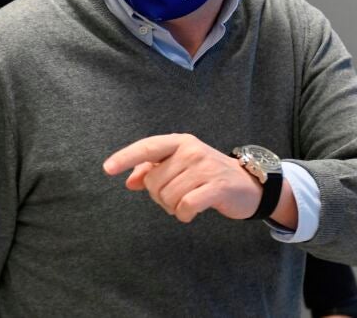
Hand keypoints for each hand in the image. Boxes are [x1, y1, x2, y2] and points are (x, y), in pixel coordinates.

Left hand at [103, 133, 262, 222]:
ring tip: (187, 202)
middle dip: (160, 196)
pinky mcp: (216, 186)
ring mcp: (205, 167)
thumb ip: (154, 169)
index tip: (107, 168)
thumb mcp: (181, 166)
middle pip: (154, 182)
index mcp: (180, 142)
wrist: (248, 185)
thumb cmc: (208, 175)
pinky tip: (191, 212)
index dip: (126, 157)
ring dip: (173, 207)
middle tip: (177, 195)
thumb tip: (130, 181)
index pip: (148, 147)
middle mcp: (191, 150)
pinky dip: (184, 215)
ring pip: (168, 196)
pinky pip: (185, 206)